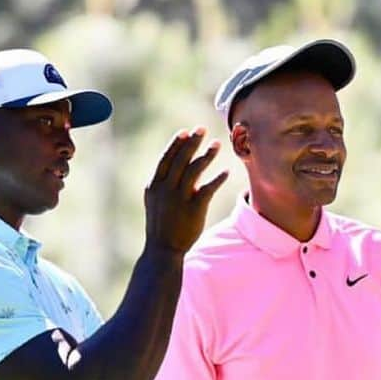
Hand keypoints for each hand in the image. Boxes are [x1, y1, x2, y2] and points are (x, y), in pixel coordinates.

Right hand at [144, 128, 228, 253]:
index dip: (176, 144)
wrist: (163, 250)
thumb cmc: (161, 225)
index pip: (166, 158)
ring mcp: (180, 199)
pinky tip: (226, 172)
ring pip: (195, 170)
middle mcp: (166, 189)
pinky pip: (209, 188)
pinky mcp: (194, 209)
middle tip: (202, 129)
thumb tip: (178, 166)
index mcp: (154, 186)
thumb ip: (165, 183)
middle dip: (192, 142)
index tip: (186, 132)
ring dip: (207, 155)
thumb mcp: (156, 202)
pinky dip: (218, 179)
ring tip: (217, 144)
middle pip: (181, 159)